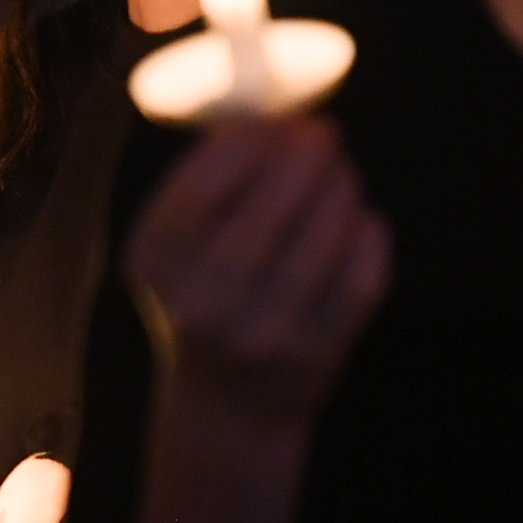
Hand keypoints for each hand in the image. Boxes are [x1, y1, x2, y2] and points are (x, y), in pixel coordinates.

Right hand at [125, 117, 390, 426]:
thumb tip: (266, 115)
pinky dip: (368, 236)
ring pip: (325, 237)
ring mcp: (262, 332)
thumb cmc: (203, 299)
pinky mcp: (316, 352)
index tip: (282, 121)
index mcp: (155, 263)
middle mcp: (201, 302)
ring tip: (341, 178)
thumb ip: (206, 181)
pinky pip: (362, 274)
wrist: (226, 407)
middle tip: (325, 137)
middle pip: (272, 207)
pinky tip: (358, 222)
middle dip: (309, 158)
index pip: (204, 185)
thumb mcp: (177, 247)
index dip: (253, 142)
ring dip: (342, 191)